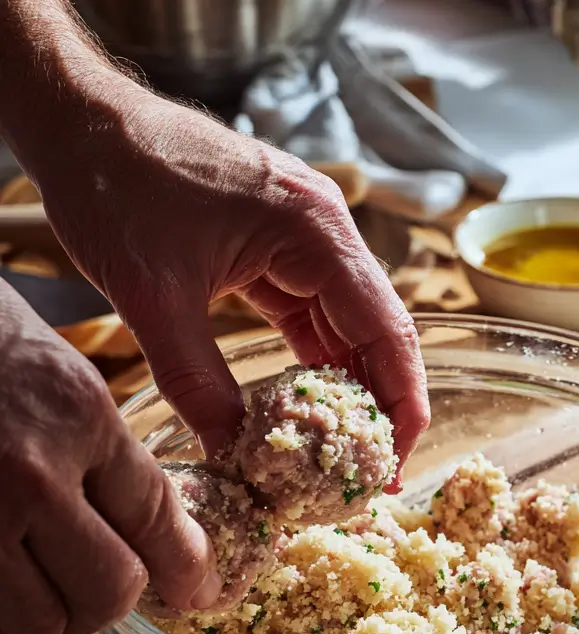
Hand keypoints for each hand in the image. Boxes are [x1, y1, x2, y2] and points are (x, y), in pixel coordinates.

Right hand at [0, 281, 219, 633]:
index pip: (156, 521)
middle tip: (103, 583)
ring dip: (51, 611)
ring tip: (41, 574)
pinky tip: (2, 567)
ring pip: (40, 621)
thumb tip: (163, 538)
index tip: (196, 589)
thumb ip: (112, 460)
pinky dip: (1, 605)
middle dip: (113, 598)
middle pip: (108, 591)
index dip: (185, 566)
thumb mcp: (63, 378)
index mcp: (78, 418)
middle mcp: (26, 475)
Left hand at [30, 82, 427, 485]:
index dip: (401, 401)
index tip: (395, 459)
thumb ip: (194, 381)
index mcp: (315, 232)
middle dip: (383, 404)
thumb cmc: (115, 185)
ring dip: (351, 388)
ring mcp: (308, 239)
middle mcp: (327, 232)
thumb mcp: (152, 294)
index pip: (386, 330)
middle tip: (376, 470)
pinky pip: (316, 316)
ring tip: (346, 451)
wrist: (81, 120)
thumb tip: (231, 452)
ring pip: (352, 327)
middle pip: (380, 332)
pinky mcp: (283, 249)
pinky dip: (317, 362)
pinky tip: (310, 406)